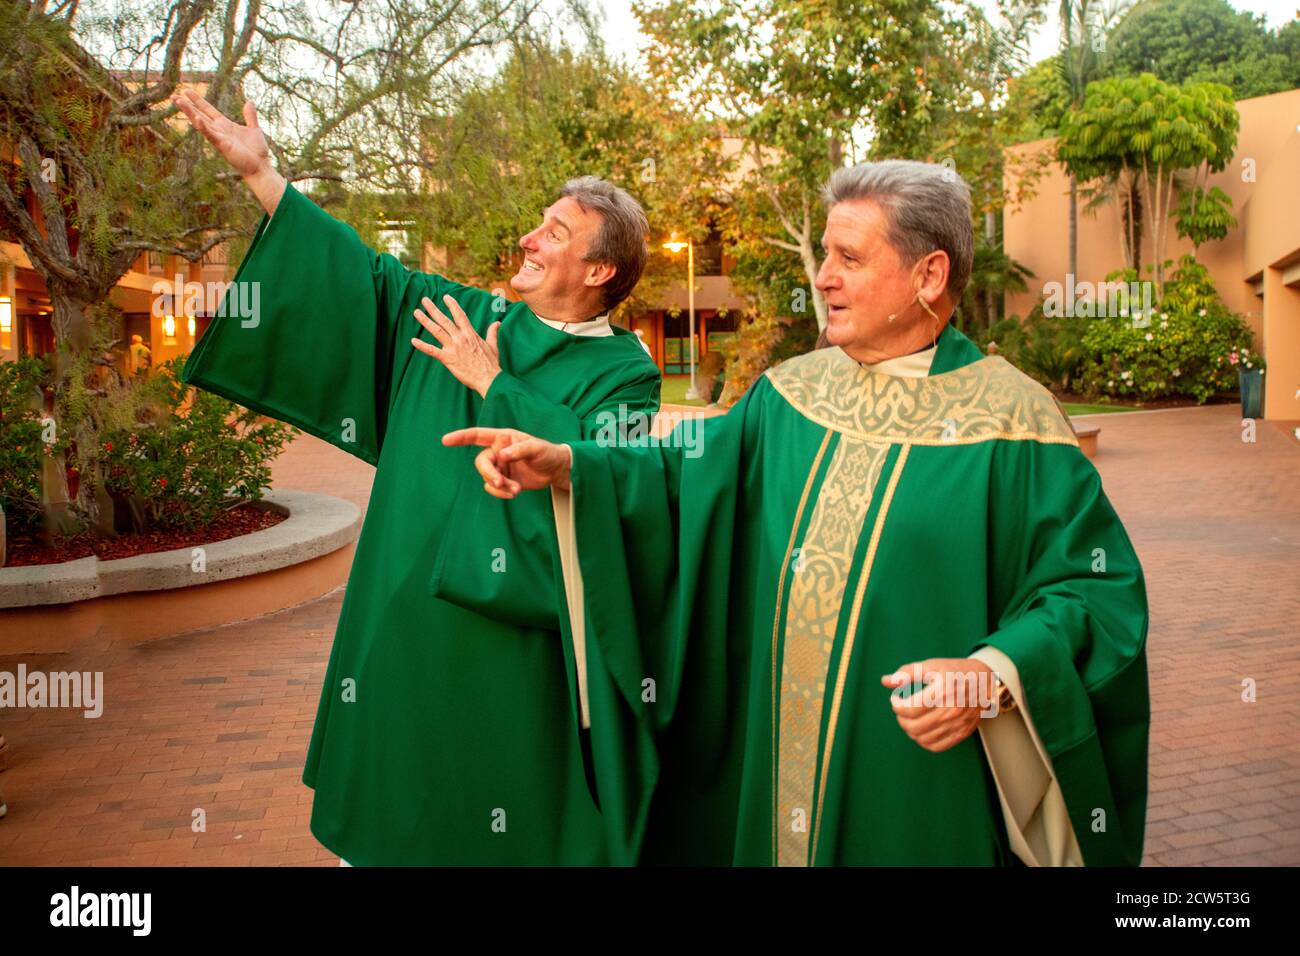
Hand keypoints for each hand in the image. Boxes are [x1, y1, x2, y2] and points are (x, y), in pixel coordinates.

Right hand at [171, 87, 270, 177]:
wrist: (260, 167)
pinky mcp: (222, 145)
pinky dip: (203, 127)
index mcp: (224, 125)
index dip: (198, 100)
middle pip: (199, 114)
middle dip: (187, 106)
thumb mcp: (254, 129)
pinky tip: (197, 118)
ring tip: (178, 101)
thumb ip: (250, 116)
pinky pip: (211, 135)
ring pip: (201, 122)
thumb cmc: (256, 151)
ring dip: (189, 112)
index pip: (208, 110)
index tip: (187, 90)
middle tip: (173, 96)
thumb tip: (249, 101)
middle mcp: (219, 130)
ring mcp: (219, 138)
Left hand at [411, 294, 500, 397]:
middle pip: (444, 320)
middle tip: (424, 300)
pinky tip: (413, 341)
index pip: (460, 315)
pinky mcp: (448, 359)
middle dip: (433, 309)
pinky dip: (422, 346)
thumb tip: (497, 323)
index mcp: (470, 334)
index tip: (445, 297)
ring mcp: (453, 348)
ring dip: (425, 321)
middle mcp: (460, 338)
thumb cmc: (491, 365)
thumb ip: (492, 333)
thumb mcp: (493, 346)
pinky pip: (432, 351)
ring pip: (436, 331)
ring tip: (416, 312)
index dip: (452, 305)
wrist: (489, 379)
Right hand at [442, 427, 571, 498]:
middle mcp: (498, 452)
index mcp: (502, 438)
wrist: (556, 470)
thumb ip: (519, 450)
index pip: (477, 435)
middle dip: (489, 474)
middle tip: (501, 483)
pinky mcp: (504, 481)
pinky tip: (515, 492)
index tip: (446, 441)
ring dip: (500, 486)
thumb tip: (502, 455)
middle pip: (482, 463)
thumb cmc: (547, 452)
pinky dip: (502, 493)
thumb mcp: (536, 448)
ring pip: (487, 478)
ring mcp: (500, 467)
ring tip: (516, 489)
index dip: (461, 437)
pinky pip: (494, 488)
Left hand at [881, 657, 995, 751]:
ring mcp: (957, 724)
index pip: (909, 709)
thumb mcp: (932, 665)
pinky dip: (924, 741)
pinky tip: (922, 729)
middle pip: (914, 726)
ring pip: (923, 739)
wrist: (985, 681)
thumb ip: (907, 673)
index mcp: (942, 692)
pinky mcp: (961, 733)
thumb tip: (886, 681)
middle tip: (902, 710)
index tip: (896, 699)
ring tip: (910, 719)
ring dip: (910, 730)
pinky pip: (937, 746)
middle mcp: (951, 710)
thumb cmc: (955, 671)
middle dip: (901, 719)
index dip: (896, 705)